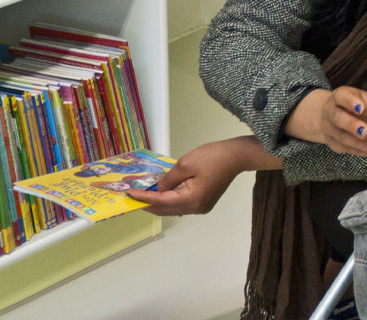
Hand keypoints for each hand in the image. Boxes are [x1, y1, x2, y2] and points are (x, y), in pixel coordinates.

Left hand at [127, 136, 278, 215]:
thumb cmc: (213, 157)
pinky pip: (182, 206)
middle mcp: (197, 208)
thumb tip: (157, 190)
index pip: (162, 201)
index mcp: (193, 199)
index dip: (144, 198)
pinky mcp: (205, 203)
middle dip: (148, 204)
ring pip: (174, 209)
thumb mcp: (185, 164)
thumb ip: (168, 179)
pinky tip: (161, 195)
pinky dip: (170, 202)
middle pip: (167, 210)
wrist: (236, 156)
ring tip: (144, 196)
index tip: (130, 194)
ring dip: (158, 204)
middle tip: (133, 198)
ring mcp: (202, 207)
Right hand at [284, 86, 366, 156]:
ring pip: (340, 136)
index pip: (341, 97)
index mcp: (339, 96)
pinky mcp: (332, 142)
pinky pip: (343, 148)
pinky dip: (357, 151)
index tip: (361, 108)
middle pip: (338, 118)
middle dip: (352, 125)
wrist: (334, 114)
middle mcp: (330, 111)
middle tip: (366, 131)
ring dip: (357, 143)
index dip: (350, 102)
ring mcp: (328, 128)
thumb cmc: (356, 105)